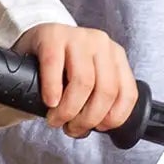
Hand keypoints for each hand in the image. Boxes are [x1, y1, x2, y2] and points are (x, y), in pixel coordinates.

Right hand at [14, 23, 138, 138]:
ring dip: (69, 109)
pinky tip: (50, 102)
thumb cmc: (63, 67)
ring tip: (56, 119)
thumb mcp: (89, 79)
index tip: (98, 128)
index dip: (114, 117)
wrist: (37, 42)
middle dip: (88, 118)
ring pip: (84, 82)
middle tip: (72, 128)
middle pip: (106, 90)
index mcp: (116, 56)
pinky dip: (53, 90)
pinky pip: (55, 66)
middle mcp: (102, 44)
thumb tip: (95, 127)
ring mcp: (78, 37)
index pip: (127, 93)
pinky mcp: (53, 36)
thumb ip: (99, 99)